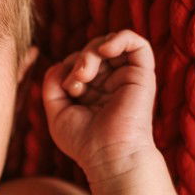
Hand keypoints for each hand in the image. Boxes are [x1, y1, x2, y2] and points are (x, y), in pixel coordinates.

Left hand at [41, 29, 157, 177]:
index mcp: (94, 90)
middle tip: (75, 82)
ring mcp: (127, 78)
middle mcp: (111, 82)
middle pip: (93, 51)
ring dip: (92, 52)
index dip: (68, 66)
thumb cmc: (84, 142)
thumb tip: (59, 63)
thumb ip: (52, 85)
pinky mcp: (143, 75)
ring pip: (110, 44)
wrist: (109, 157)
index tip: (66, 88)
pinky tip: (105, 50)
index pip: (78, 61)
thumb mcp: (57, 112)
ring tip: (85, 73)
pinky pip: (137, 42)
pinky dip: (120, 38)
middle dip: (78, 59)